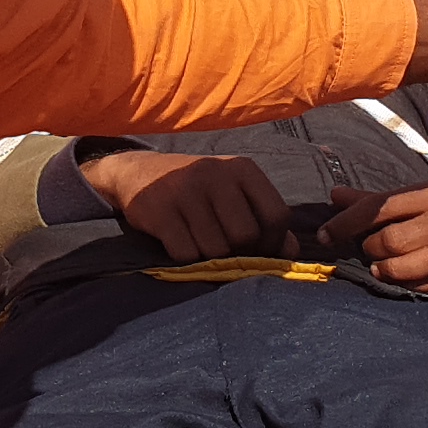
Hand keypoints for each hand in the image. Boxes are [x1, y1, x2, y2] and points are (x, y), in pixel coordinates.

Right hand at [82, 150, 288, 262]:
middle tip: (224, 248)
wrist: (137, 172)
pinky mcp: (159, 211)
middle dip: (238, 251)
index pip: (277, 215)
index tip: (258, 249)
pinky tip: (179, 242)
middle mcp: (216, 174)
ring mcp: (186, 191)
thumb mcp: (233, 193)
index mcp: (242, 169)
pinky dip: (186, 258)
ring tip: (199, 242)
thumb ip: (264, 219)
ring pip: (216, 249)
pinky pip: (186, 254)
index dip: (273, 242)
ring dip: (209, 256)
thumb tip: (291, 252)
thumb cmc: (197, 189)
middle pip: (246, 235)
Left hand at [325, 184, 427, 295]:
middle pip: (392, 241)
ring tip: (381, 271)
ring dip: (388, 272)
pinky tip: (408, 284)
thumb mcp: (422, 199)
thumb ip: (377, 201)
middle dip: (372, 251)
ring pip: (411, 266)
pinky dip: (414, 287)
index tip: (325, 236)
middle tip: (370, 254)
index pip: (379, 207)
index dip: (347, 223)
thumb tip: (334, 194)